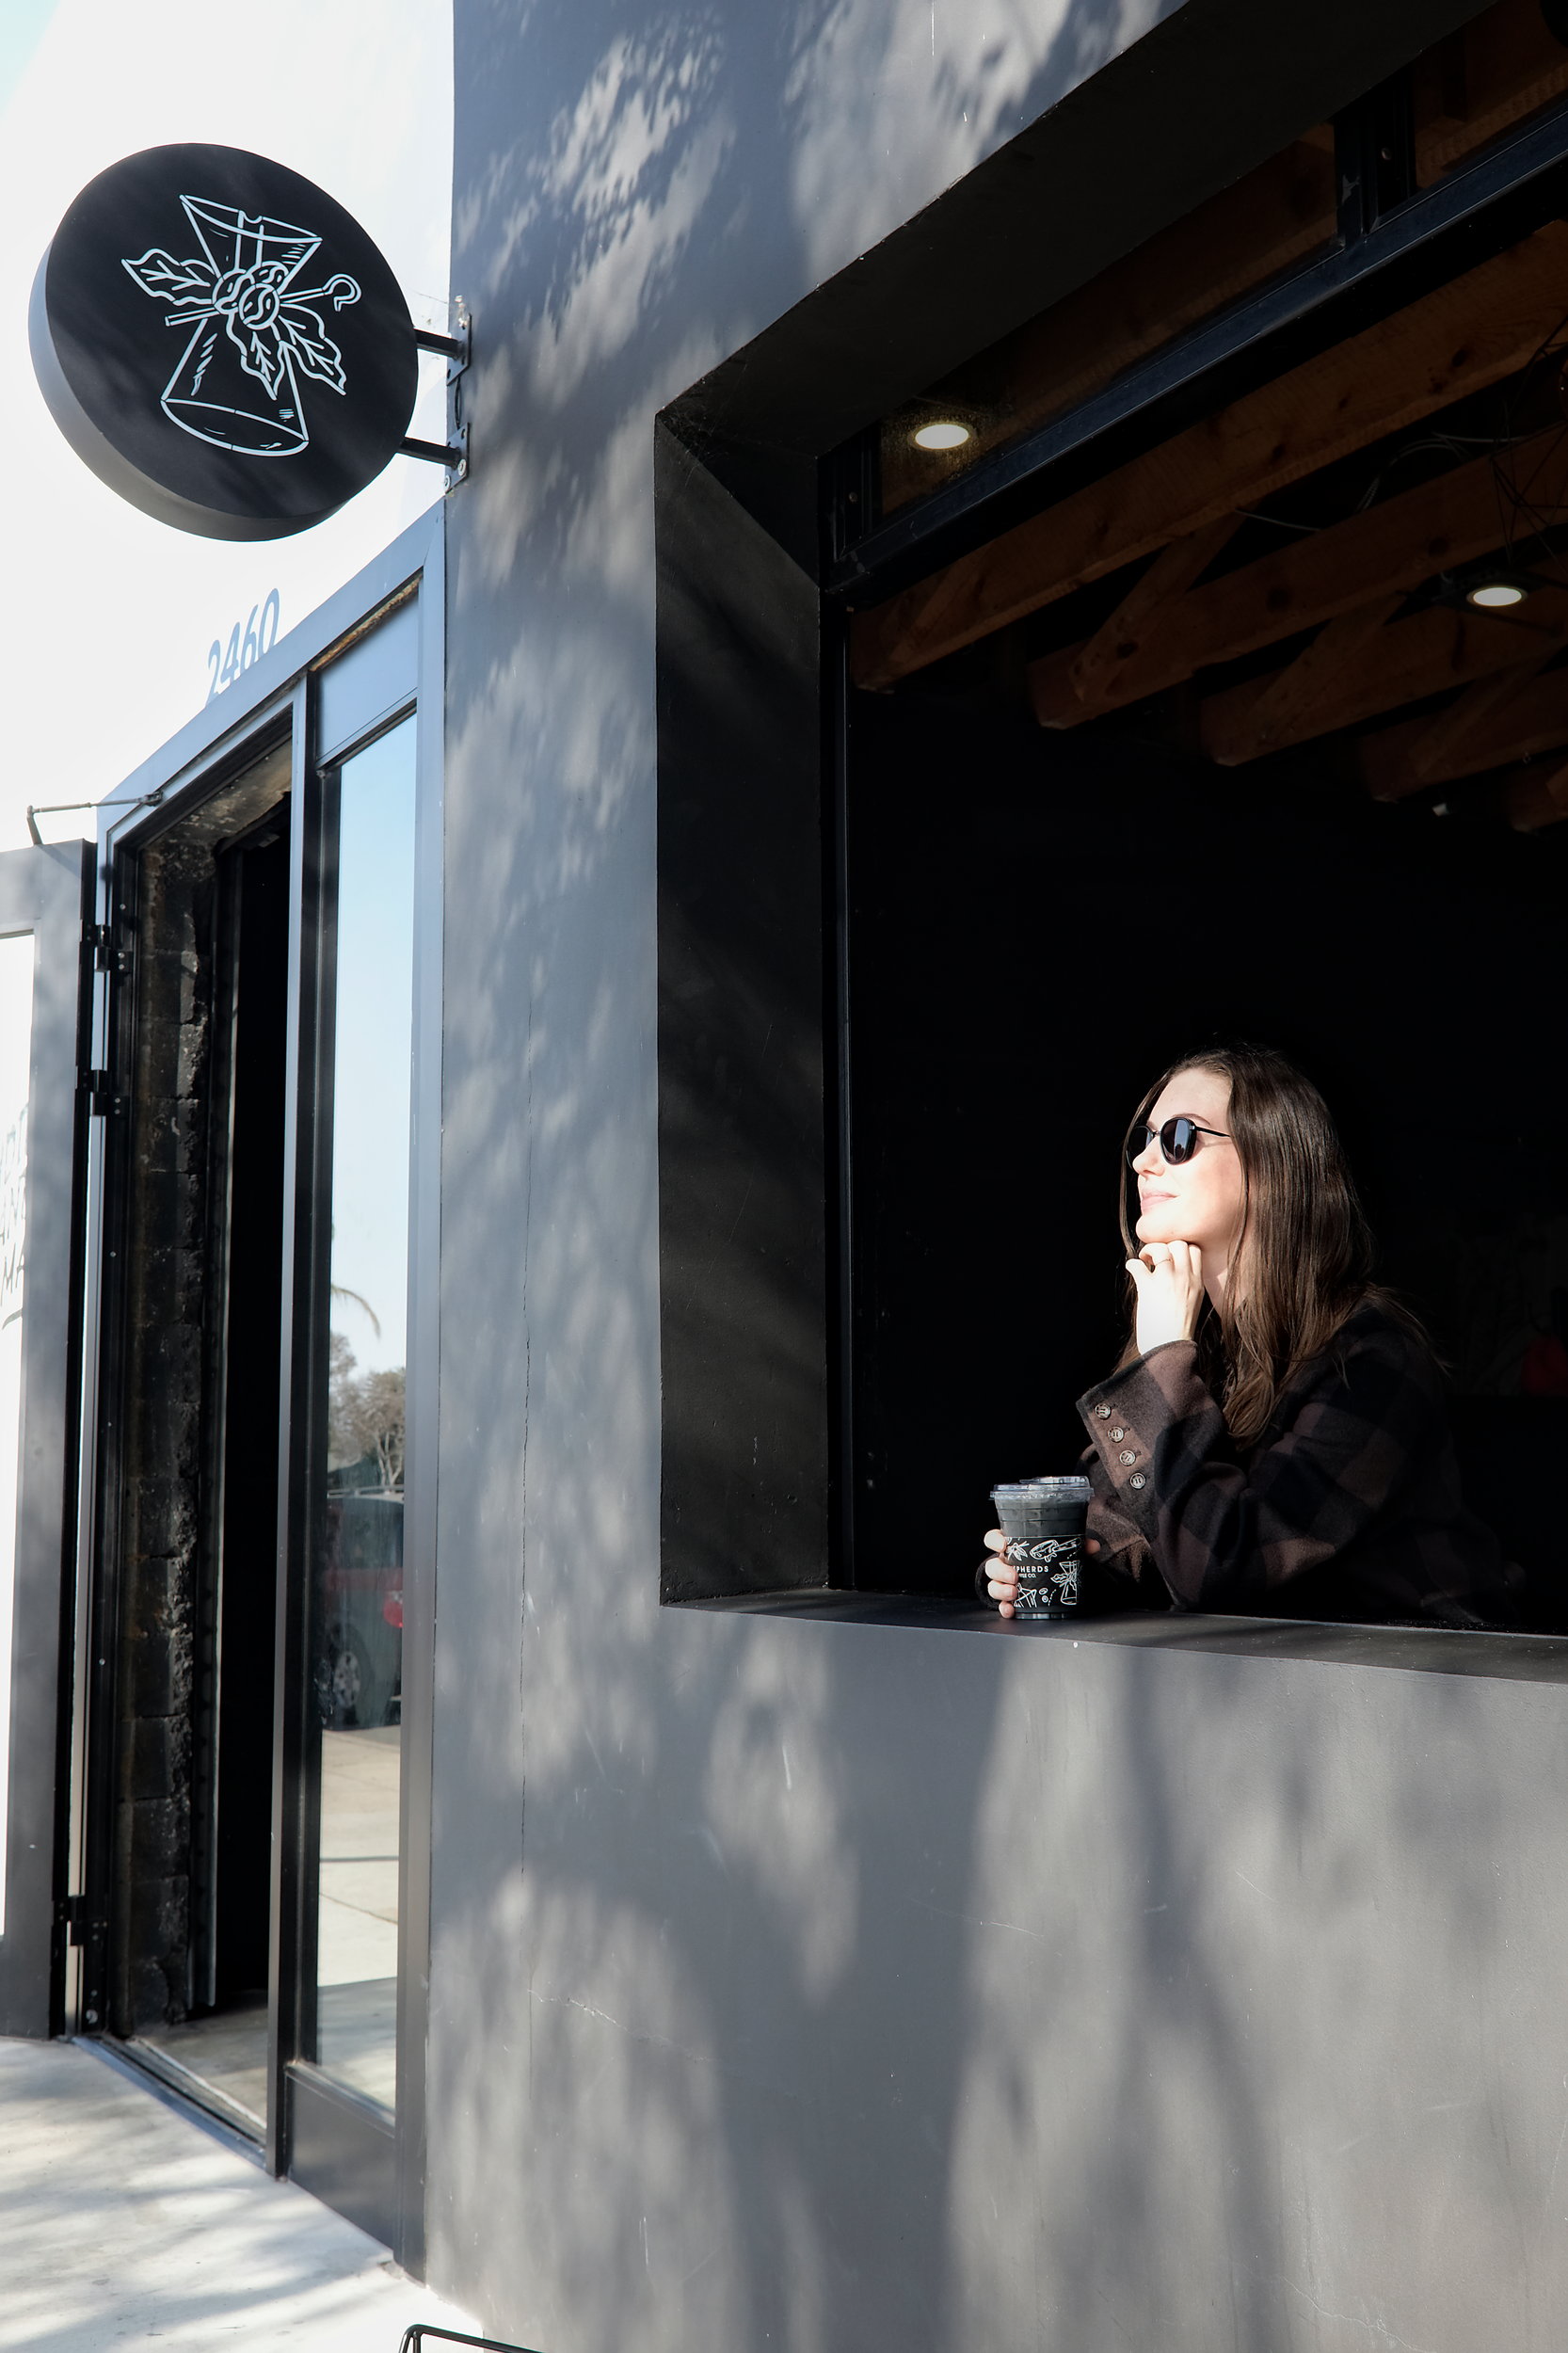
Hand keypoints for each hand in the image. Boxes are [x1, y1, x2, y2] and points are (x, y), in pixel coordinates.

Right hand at [982, 1526, 1100, 1617]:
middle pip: (992, 1565)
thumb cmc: (1049, 1558)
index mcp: (1014, 1547)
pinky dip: (1004, 1607)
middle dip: (1000, 1571)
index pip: (994, 1539)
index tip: (1004, 1544)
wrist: (1051, 1578)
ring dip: (1000, 1589)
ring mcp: (1005, 1582)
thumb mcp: (1061, 1549)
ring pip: (993, 1584)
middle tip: (1015, 1576)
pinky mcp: (1009, 1598)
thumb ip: (1076, 1545)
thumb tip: (1093, 1546)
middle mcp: (1006, 1564)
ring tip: (1014, 1593)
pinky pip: (1001, 1604)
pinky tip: (1011, 1610)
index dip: (995, 1540)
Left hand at [1125, 1237, 1203, 1355]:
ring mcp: (1167, 1282)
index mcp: (1197, 1284)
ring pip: (1161, 1248)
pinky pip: (1137, 1265)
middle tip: (1155, 1258)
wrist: (1170, 1350)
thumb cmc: (1178, 1332)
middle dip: (1165, 1245)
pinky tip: (1132, 1271)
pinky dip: (1132, 1265)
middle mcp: (1185, 1279)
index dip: (1180, 1249)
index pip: (1194, 1250)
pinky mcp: (1149, 1289)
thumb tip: (1169, 1272)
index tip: (1170, 1258)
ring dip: (1149, 1250)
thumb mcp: (1192, 1305)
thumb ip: (1187, 1286)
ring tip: (1144, 1261)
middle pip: (1179, 1244)